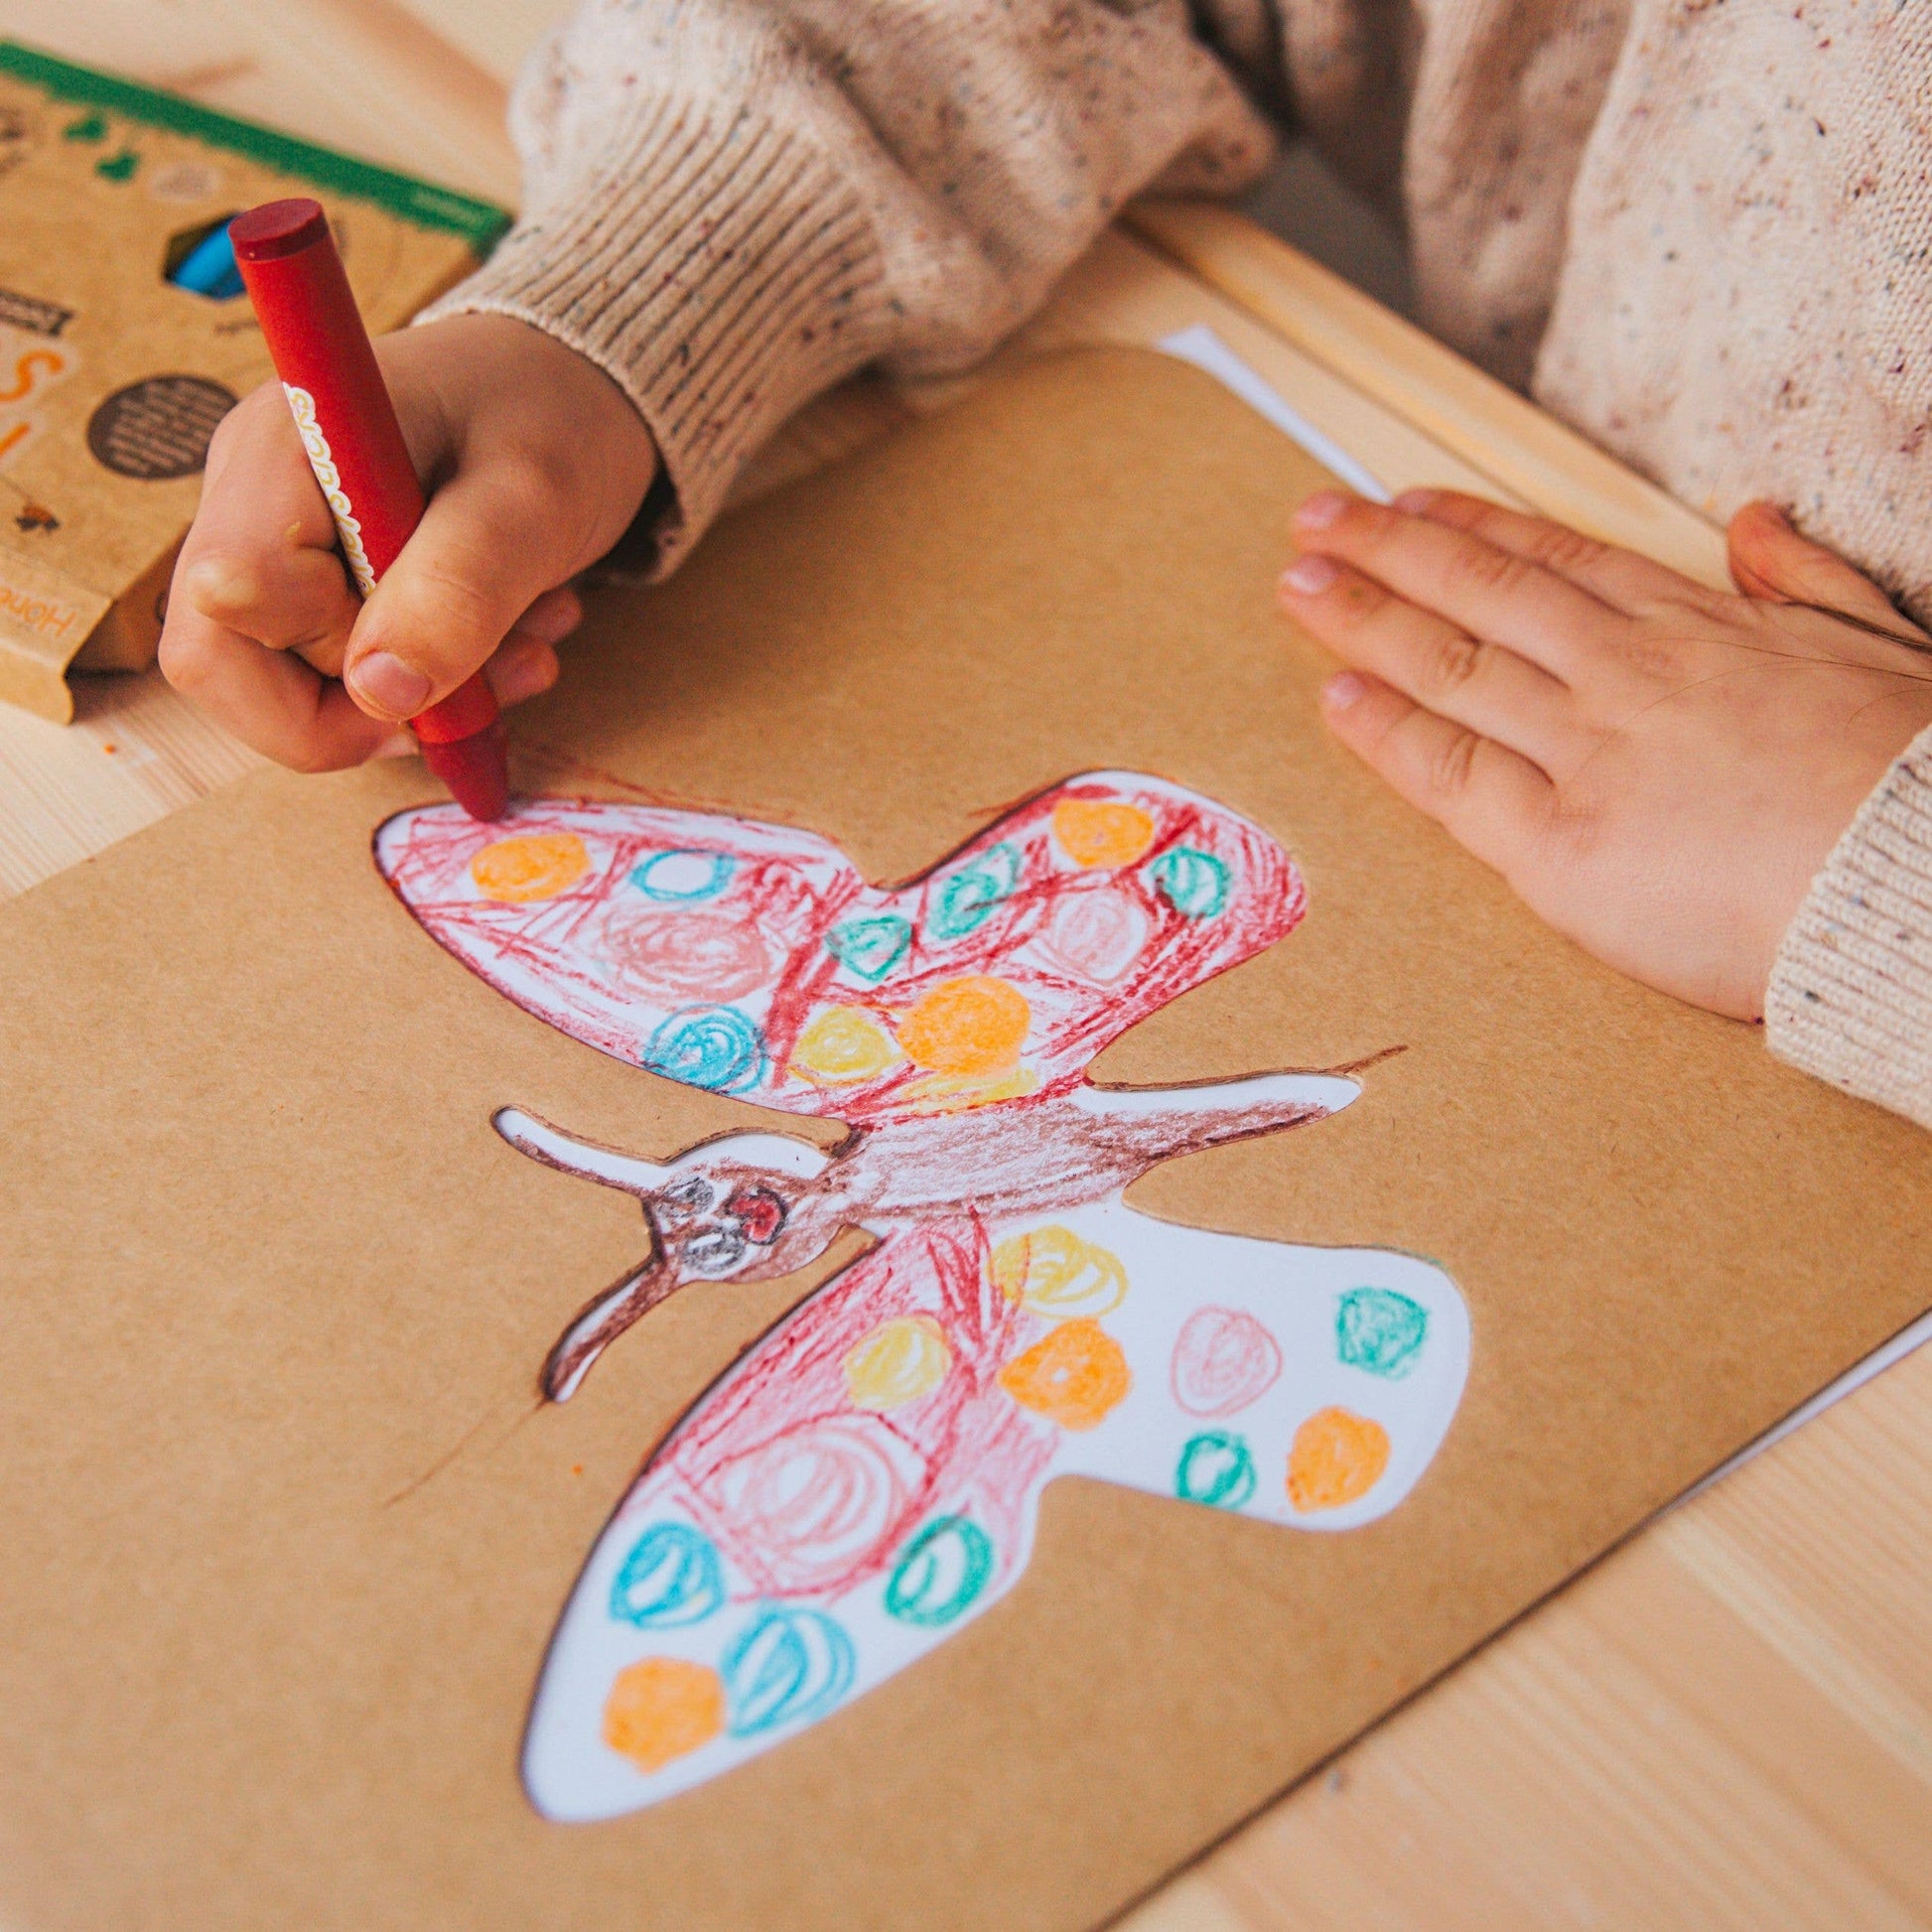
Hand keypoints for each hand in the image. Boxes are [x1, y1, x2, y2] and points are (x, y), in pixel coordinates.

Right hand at [160, 314, 658, 770]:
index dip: (329, 647)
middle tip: (478, 690)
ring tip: (524, 646)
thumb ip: (460, 589)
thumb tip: (381, 694)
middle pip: (217, 661)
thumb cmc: (550, 416)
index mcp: (282, 448)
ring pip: (279, 689)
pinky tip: (507, 641)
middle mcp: (251, 496)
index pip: (233, 591)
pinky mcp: (314, 586)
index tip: (436, 630)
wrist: (571, 389)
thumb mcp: (534, 500)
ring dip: (413, 705)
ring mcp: (273, 544)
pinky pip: (337, 680)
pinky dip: (428, 691)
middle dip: (354, 713)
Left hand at [1279, 488, 1931, 1018]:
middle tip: (1315, 523)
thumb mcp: (1883, 643)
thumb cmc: (1916, 778)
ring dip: (1364, 622)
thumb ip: (1805, 580)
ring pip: (1451, 667)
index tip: (1407, 503)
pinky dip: (1386, 733)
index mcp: (1698, 627)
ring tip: (1298, 588)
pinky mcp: (1560, 846)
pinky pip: (1451, 776)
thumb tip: (1754, 522)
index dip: (1469, 527)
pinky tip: (1335, 698)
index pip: (1556, 560)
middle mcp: (1625, 675)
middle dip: (1387, 551)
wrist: (1920, 882)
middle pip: (1481, 594)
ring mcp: (1586, 754)